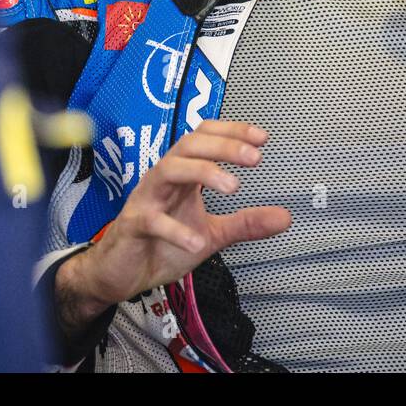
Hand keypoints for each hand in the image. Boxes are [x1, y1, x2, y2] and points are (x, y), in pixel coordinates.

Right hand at [57, 120, 290, 335]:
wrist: (121, 274)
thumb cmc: (161, 245)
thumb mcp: (212, 234)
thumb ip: (245, 223)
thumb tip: (284, 217)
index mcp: (183, 175)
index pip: (204, 137)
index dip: (231, 132)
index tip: (261, 138)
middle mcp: (164, 179)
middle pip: (190, 144)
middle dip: (224, 146)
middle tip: (254, 158)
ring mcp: (146, 199)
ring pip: (170, 169)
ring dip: (203, 172)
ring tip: (232, 186)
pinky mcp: (133, 225)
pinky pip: (152, 220)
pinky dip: (176, 229)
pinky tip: (196, 241)